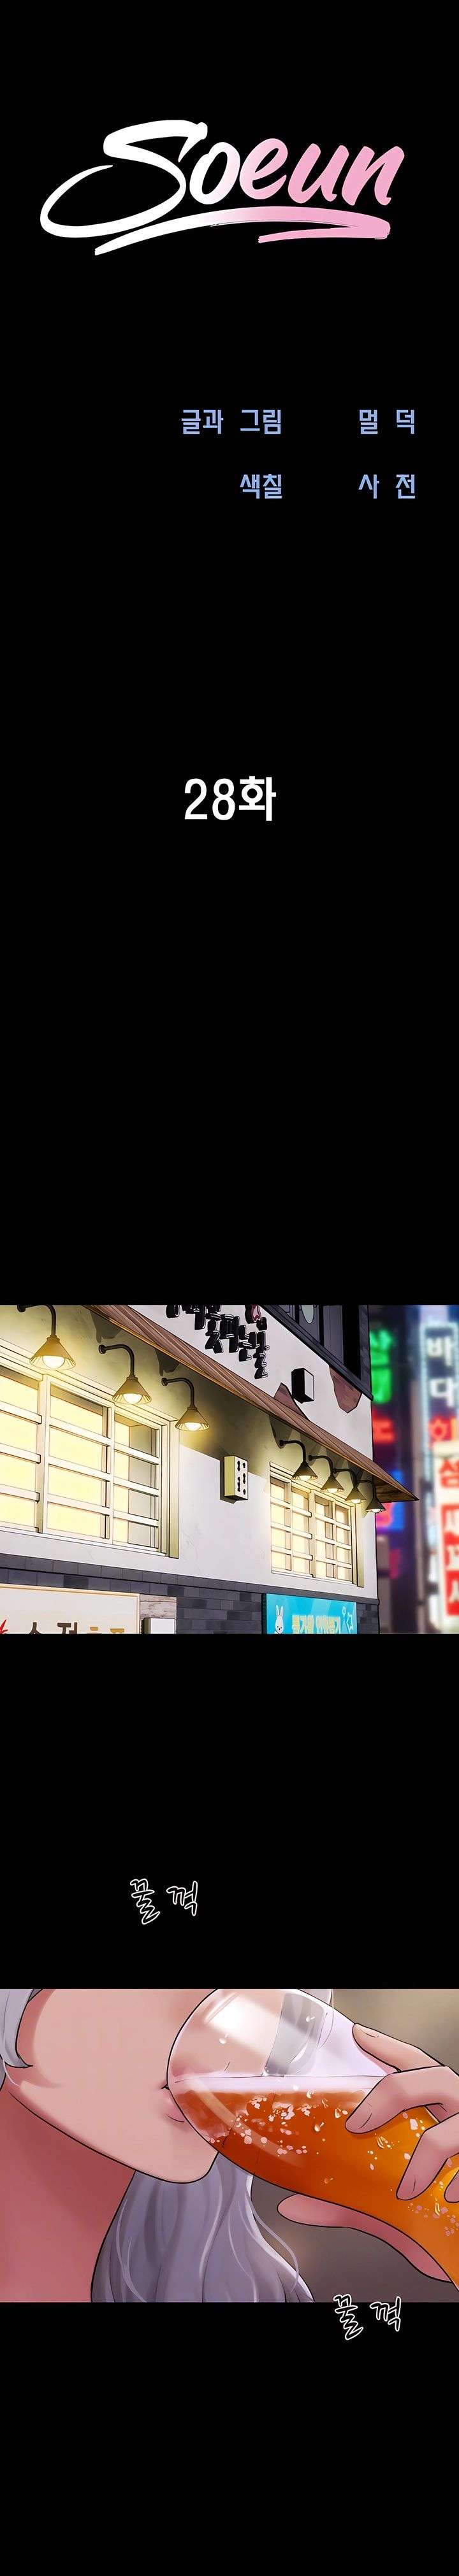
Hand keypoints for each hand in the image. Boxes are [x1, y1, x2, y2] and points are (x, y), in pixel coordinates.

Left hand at [345, 2023, 458, 2201]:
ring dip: (428, 2154)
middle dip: (394, 2093)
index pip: (416, 2065)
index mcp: (438, 2108)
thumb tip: (295, 2205)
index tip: (358, 2037)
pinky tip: (449, 2197)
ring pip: (454, 2128)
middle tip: (357, 2124)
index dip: (389, 2048)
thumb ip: (349, 2202)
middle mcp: (458, 2112)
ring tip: (407, 2188)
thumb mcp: (392, 2204)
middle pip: (435, 2078)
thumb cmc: (434, 2209)